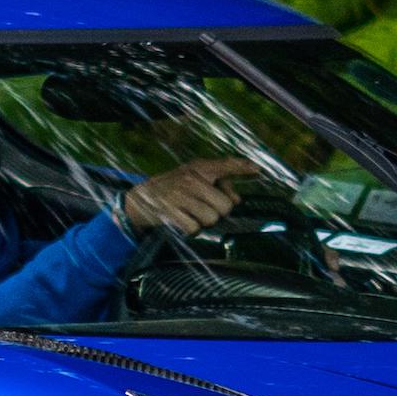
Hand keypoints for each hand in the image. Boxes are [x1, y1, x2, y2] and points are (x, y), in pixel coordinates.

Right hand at [124, 154, 253, 236]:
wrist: (139, 198)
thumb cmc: (174, 187)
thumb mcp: (193, 177)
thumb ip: (219, 183)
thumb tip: (238, 199)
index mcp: (199, 168)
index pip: (226, 166)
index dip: (242, 168)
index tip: (257, 170)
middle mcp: (191, 179)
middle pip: (225, 205)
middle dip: (218, 211)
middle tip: (204, 207)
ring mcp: (180, 196)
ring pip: (211, 219)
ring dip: (204, 221)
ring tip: (191, 213)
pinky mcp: (170, 212)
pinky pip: (194, 229)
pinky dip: (191, 229)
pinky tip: (182, 221)